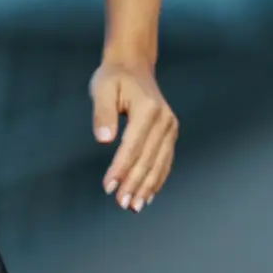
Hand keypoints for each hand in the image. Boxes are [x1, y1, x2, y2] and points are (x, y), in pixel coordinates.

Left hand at [90, 59, 176, 211]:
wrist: (133, 66)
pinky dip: (157, 179)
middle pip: (148, 159)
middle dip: (134, 184)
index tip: (108, 187)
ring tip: (134, 207)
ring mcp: (170, 128)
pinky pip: (165, 161)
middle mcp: (165, 120)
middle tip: (122, 204)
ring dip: (147, 187)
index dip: (120, 169)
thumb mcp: (101, 89)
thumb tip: (104, 140)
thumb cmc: (113, 78)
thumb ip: (102, 114)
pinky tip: (147, 195)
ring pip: (159, 164)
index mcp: (148, 109)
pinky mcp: (170, 133)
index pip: (132, 146)